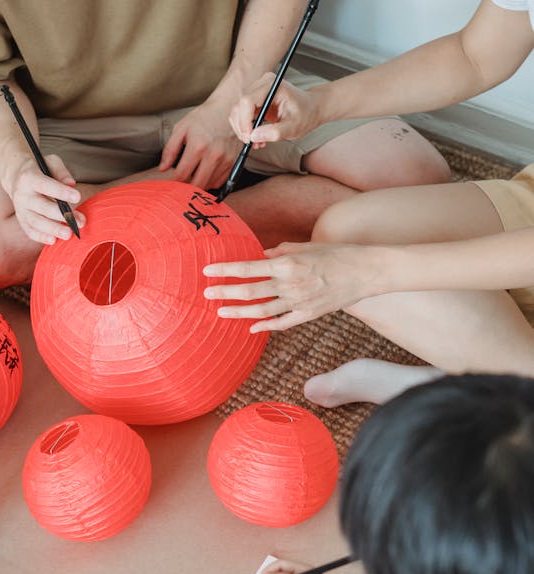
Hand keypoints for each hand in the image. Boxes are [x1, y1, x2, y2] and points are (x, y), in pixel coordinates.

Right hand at [8, 154, 84, 245]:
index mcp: (29, 177)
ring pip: (35, 221)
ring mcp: (20, 209)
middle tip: (79, 222)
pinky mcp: (21, 219)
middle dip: (61, 216)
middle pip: (42, 207)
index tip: (78, 197)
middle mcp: (22, 194)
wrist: (16, 176)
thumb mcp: (50, 162)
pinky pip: (30, 230)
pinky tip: (53, 241)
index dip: (61, 192)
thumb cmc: (40, 169)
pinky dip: (41, 237)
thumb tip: (71, 184)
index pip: (45, 185)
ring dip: (53, 229)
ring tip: (69, 234)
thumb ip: (61, 172)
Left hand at [159, 100, 241, 187]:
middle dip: (186, 189)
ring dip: (199, 185)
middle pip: (197, 185)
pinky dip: (211, 181)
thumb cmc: (204, 117)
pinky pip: (220, 182)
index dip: (174, 183)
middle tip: (180, 186)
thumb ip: (170, 149)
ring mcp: (225, 160)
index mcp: (198, 146)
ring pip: (209, 185)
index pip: (182, 175)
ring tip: (192, 177)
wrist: (228, 108)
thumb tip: (163, 168)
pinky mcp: (234, 162)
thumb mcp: (181, 128)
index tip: (170, 184)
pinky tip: (205, 173)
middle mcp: (214, 155)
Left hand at [203, 241, 381, 330]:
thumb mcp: (307, 246)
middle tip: (206, 293)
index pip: (247, 267)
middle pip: (249, 291)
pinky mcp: (309, 314)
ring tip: (221, 312)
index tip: (207, 270)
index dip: (225, 270)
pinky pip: (282, 323)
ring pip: (261, 310)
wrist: (368, 272)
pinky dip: (265, 326)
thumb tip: (261, 255)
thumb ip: (281, 251)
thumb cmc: (338, 254)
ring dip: (239, 312)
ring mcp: (299, 302)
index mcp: (287, 263)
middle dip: (224, 292)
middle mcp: (290, 284)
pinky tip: (251, 327)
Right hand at [229, 74, 319, 145]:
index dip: (244, 121)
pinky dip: (246, 128)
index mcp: (272, 85)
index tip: (249, 138)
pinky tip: (257, 137)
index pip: (248, 101)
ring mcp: (257, 91)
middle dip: (243, 128)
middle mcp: (262, 84)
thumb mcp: (294, 127)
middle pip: (239, 107)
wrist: (311, 108)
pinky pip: (241, 115)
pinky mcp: (254, 100)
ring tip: (257, 142)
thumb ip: (275, 132)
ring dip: (243, 130)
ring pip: (237, 112)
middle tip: (253, 144)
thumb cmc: (306, 114)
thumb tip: (255, 137)